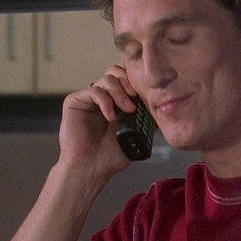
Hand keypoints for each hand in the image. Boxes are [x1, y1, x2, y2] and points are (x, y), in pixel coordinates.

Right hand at [57, 65, 137, 179]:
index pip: (127, 78)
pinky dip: (106, 102)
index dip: (137, 82)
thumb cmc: (112, 156)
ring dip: (120, 92)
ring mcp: (89, 98)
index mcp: (116, 101)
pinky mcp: (75, 101)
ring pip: (107, 79)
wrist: (92, 168)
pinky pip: (94, 91)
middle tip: (135, 99)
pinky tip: (111, 117)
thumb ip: (148, 118)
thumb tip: (165, 106)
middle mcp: (103, 96)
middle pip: (116, 72)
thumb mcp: (138, 134)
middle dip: (129, 83)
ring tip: (127, 110)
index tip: (146, 94)